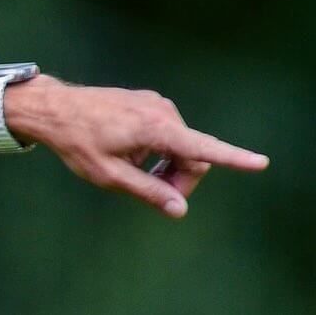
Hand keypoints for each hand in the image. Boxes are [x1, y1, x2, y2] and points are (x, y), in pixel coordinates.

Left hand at [9, 76, 267, 216]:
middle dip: (179, 181)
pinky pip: (169, 135)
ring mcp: (159, 105)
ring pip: (182, 147)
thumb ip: (147, 192)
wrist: (55, 108)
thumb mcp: (109, 175)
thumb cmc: (77, 143)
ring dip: (167, 167)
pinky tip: (130, 153)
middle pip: (193, 157)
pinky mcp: (153, 104)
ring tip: (133, 171)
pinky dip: (159, 152)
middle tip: (152, 196)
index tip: (261, 163)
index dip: (234, 159)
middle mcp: (164, 112)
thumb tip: (180, 210)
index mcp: (155, 129)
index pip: (202, 149)